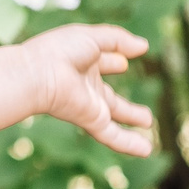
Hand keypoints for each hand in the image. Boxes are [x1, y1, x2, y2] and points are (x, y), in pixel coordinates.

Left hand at [20, 23, 154, 155]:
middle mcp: (85, 86)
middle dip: (126, 105)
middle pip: (110, 98)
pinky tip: (146, 151)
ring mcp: (88, 105)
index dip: (113, 60)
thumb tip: (144, 46)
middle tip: (142, 111)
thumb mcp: (92, 37)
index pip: (102, 63)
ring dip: (131, 121)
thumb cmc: (58, 51)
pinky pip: (113, 135)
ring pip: (114, 118)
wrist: (39, 74)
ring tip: (149, 124)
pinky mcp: (90, 120)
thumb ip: (118, 40)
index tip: (123, 62)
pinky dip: (130, 144)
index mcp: (83, 62)